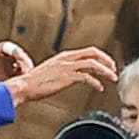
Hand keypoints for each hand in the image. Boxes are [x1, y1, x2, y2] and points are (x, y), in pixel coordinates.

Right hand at [6, 47, 120, 106]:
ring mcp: (67, 67)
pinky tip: (99, 87)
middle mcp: (67, 58)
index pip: (88, 51)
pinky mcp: (67, 77)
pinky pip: (87, 77)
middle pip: (94, 53)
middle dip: (107, 60)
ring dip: (106, 71)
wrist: (25, 86)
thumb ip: (63, 71)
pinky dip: (96, 82)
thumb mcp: (52, 71)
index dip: (101, 57)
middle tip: (114, 69)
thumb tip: (73, 76)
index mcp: (64, 56)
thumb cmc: (36, 82)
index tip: (108, 64)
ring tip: (113, 78)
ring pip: (93, 64)